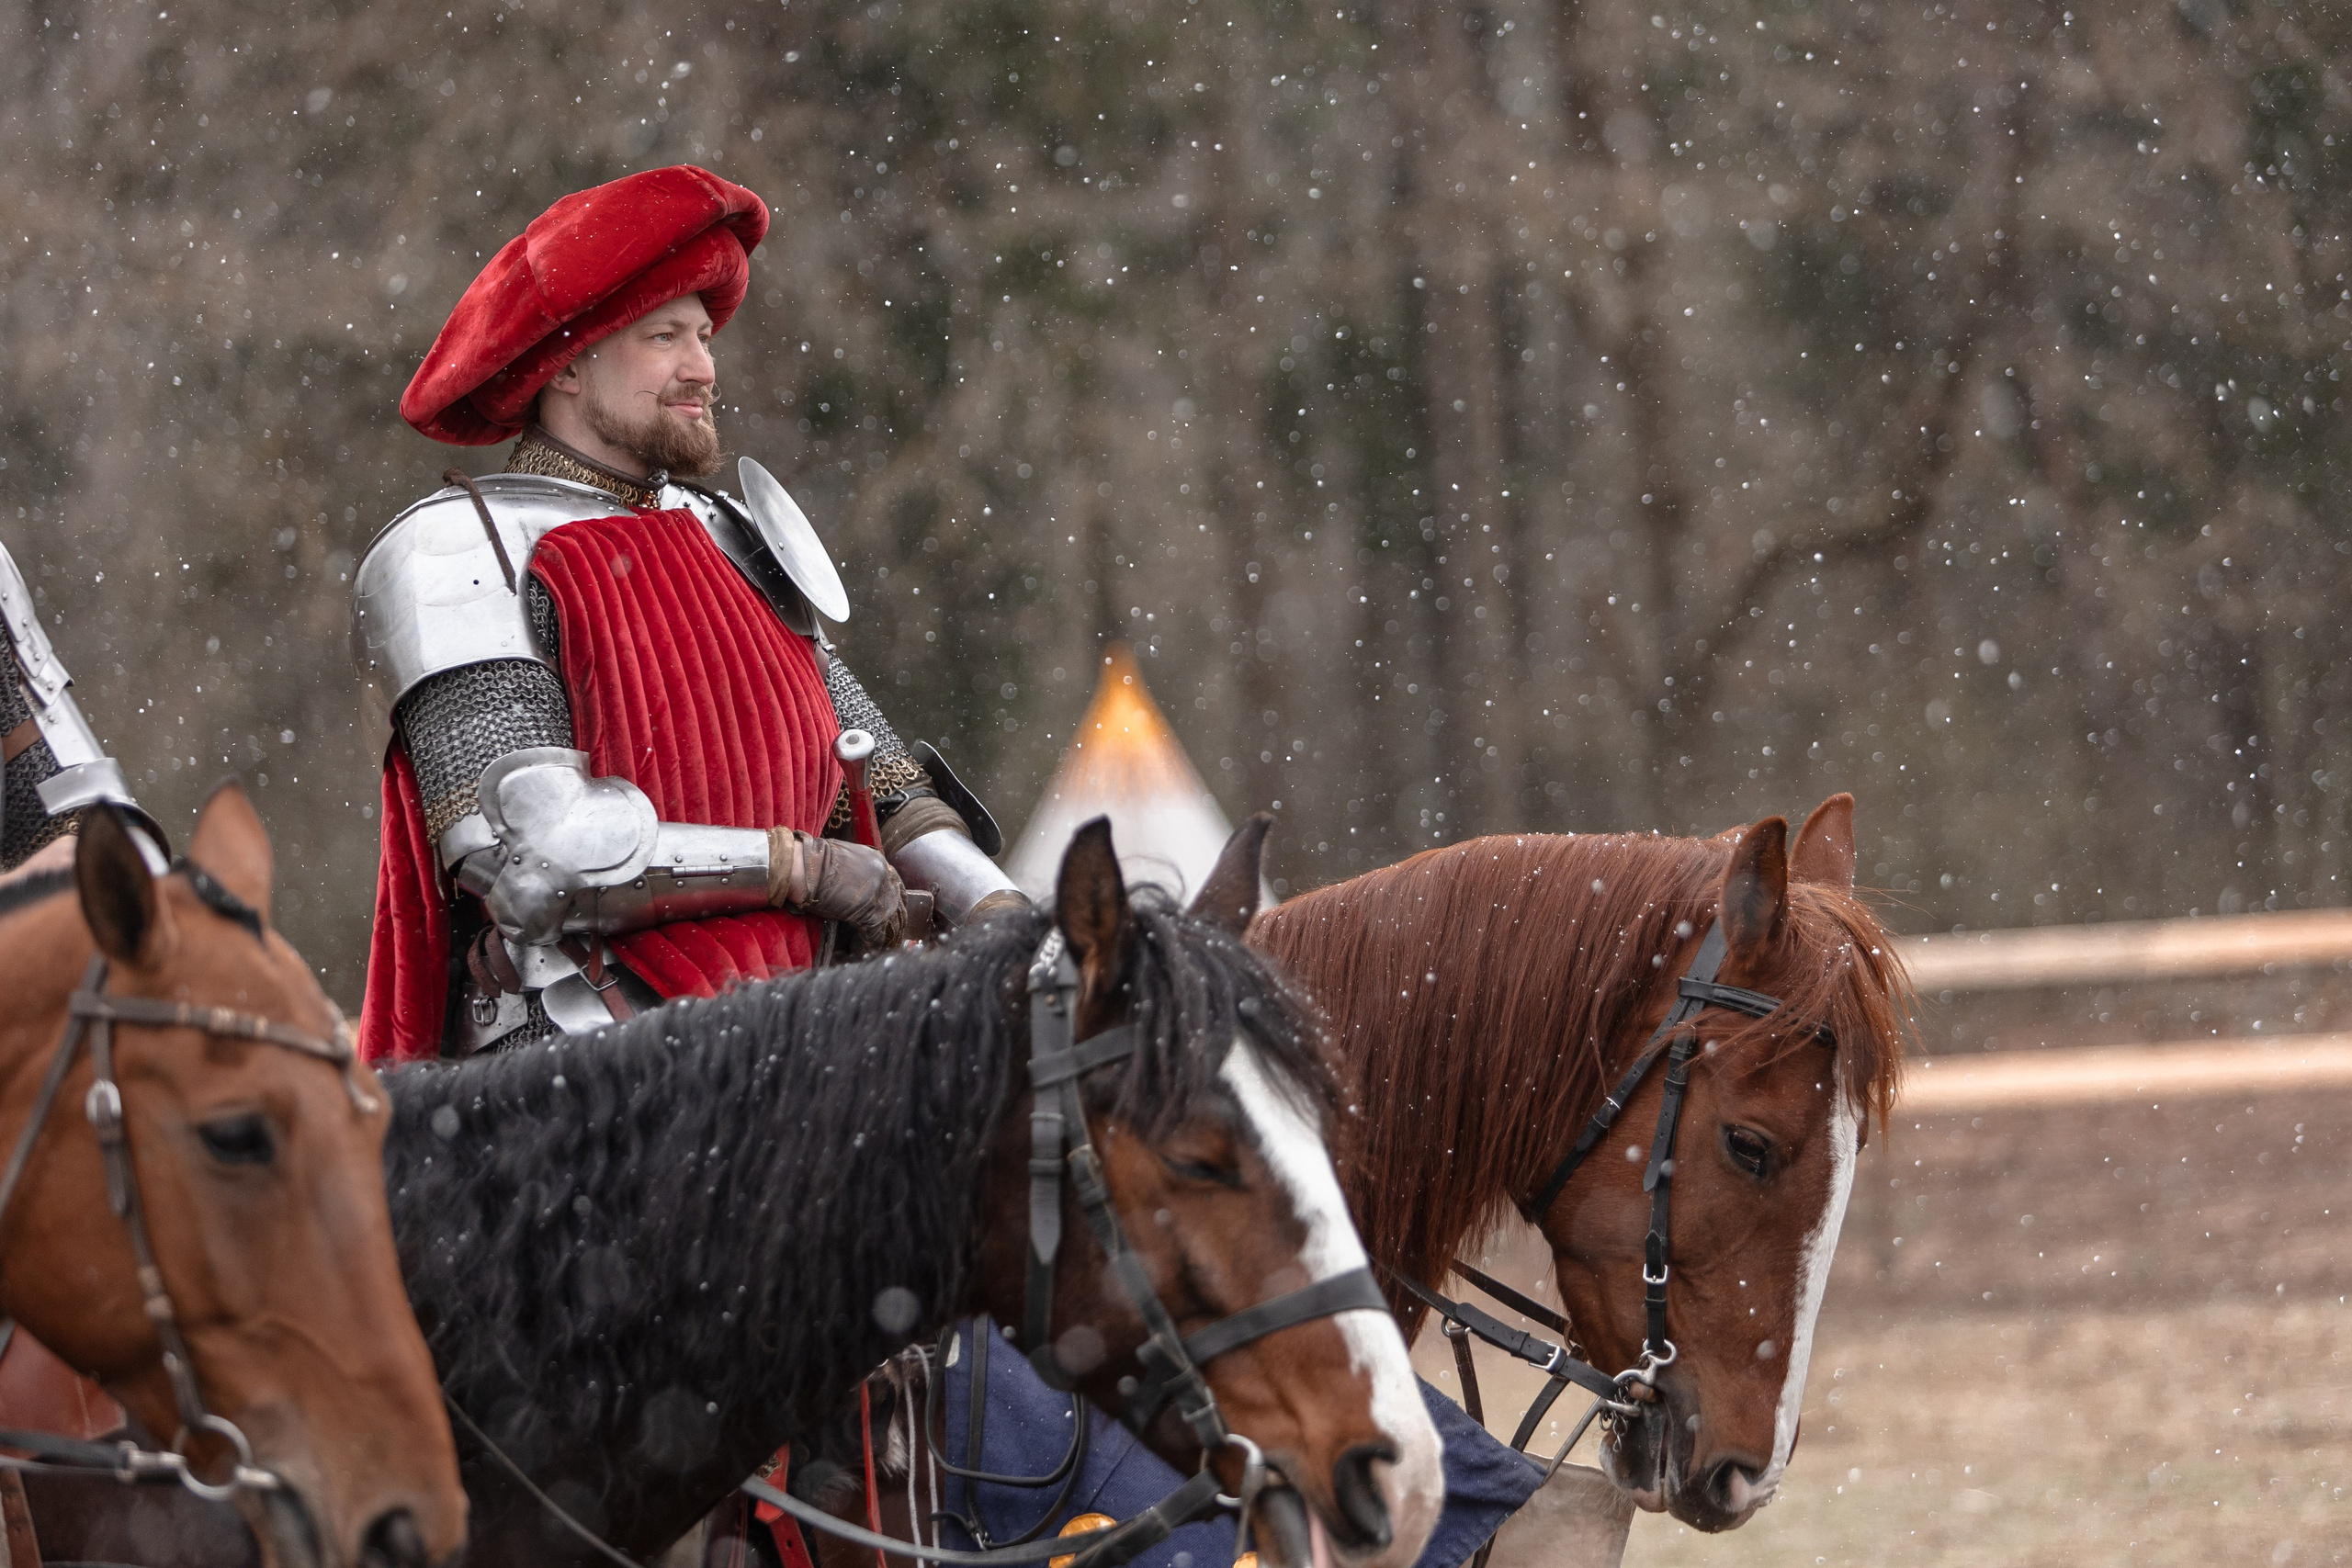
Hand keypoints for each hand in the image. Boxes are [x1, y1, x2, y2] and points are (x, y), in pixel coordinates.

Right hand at [770, 828, 907, 948]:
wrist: (804, 867)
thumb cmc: (814, 863)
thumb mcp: (845, 859)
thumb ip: (860, 871)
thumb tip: (860, 887)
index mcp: (878, 862)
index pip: (895, 885)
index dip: (894, 902)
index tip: (893, 913)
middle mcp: (884, 877)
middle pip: (898, 905)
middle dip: (896, 922)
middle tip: (893, 935)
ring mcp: (879, 896)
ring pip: (891, 922)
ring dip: (887, 936)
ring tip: (882, 946)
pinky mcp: (870, 914)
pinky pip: (876, 934)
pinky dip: (871, 944)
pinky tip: (866, 950)